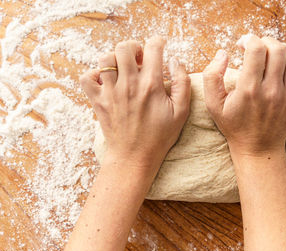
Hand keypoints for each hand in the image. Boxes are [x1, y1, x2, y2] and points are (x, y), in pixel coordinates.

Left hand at [80, 36, 190, 167]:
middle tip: (140, 59)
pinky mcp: (98, 101)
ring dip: (116, 59)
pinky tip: (107, 81)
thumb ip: (182, 83)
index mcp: (151, 85)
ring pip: (106, 59)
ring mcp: (110, 92)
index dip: (158, 42)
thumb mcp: (181, 112)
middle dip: (135, 47)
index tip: (160, 45)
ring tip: (124, 69)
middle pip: (125, 47)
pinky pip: (87, 78)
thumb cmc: (160, 136)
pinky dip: (94, 74)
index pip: (153, 48)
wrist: (134, 157)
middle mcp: (129, 84)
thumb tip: (175, 61)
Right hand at [203, 35, 285, 156]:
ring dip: (281, 48)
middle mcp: (272, 90)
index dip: (249, 39)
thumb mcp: (213, 104)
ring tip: (270, 54)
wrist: (257, 148)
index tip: (242, 44)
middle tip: (256, 47)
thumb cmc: (234, 125)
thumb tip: (223, 53)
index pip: (256, 49)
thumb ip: (211, 76)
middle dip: (264, 41)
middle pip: (276, 48)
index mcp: (249, 89)